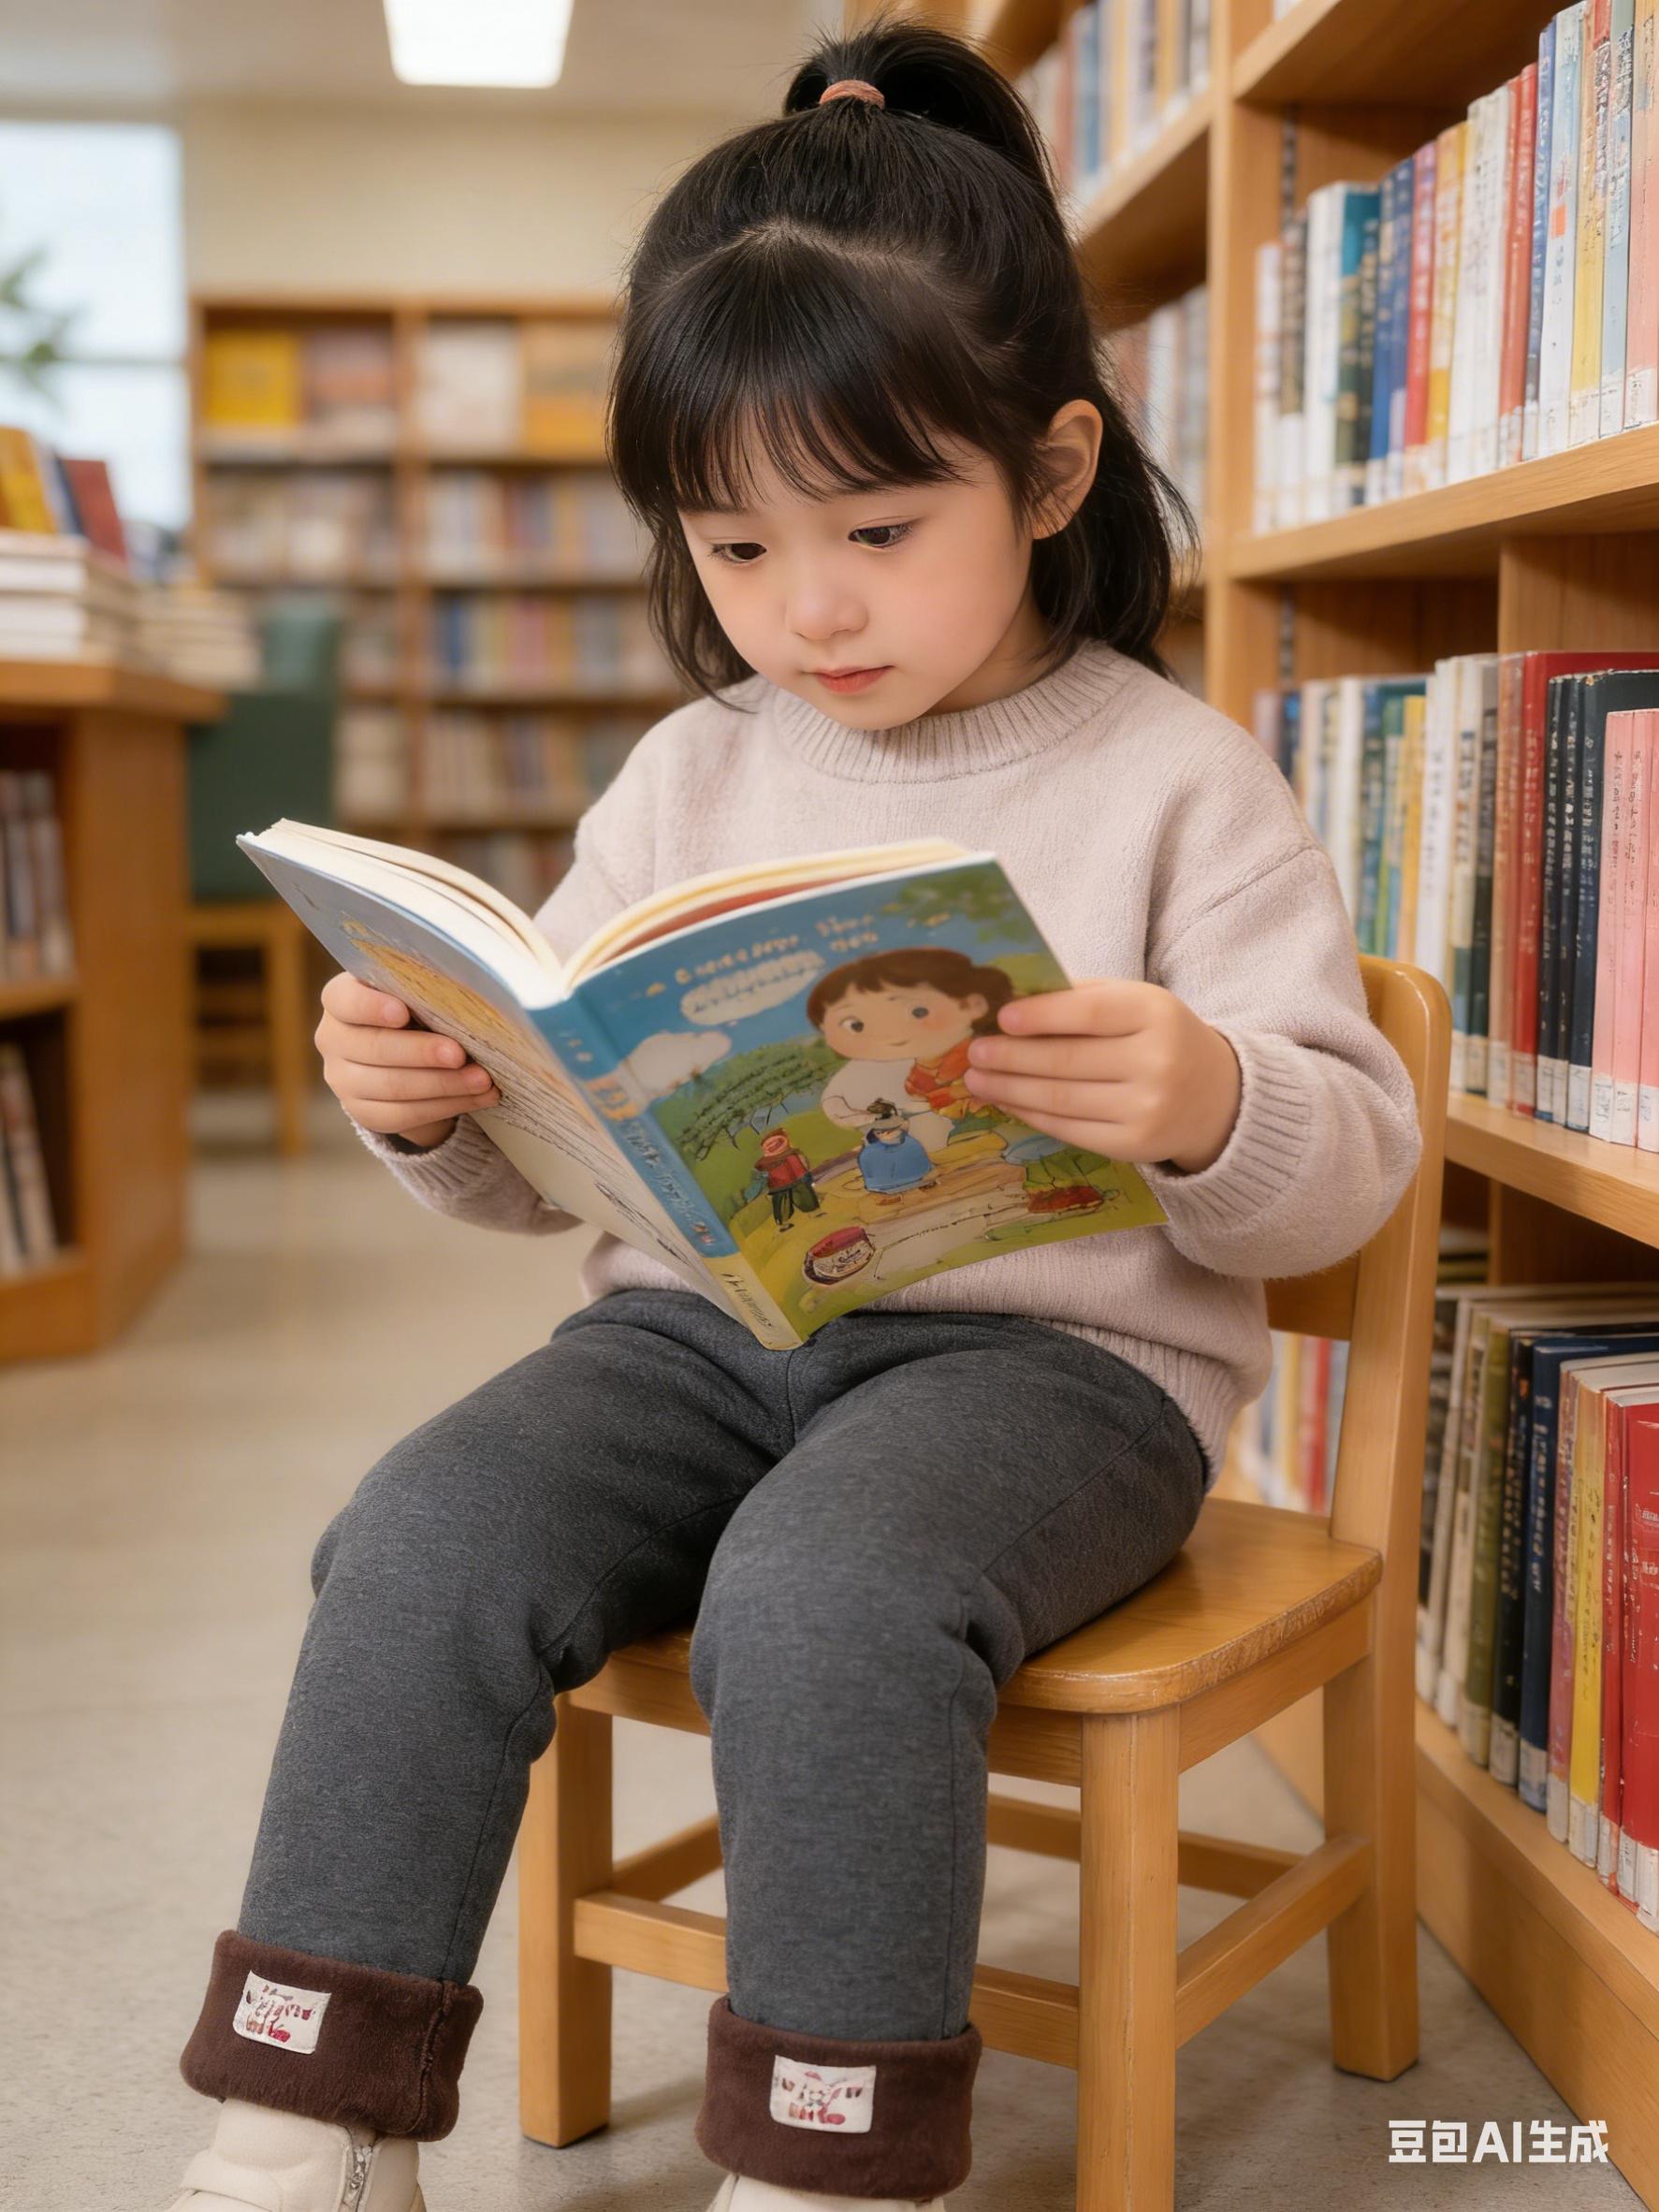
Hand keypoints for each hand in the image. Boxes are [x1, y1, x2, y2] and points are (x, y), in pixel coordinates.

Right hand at [314, 971, 500, 1148]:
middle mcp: (333, 1039)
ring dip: (444, 1084)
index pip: (344, 999)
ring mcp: (343, 1079)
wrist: (410, 1055)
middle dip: (422, 1053)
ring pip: (392, 1087)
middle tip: (459, 1054)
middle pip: (374, 1048)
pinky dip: (445, 1106)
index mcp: (340, 999)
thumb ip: (426, 992)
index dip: (371, 1007)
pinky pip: (403, 1115)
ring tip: (482, 1079)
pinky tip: (477, 1098)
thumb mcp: (417, 993)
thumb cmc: (417, 1009)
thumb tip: (467, 994)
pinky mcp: (363, 1112)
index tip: (402, 1012)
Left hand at [961, 980, 1240, 1171]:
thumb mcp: (1136, 1004)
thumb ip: (1082, 998)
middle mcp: (1156, 1063)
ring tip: (977, 1078)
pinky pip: (1069, 1129)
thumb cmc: (1159, 1038)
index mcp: (1155, 1014)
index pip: (1090, 1014)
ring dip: (1010, 1089)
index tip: (1001, 1019)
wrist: (1215, 1096)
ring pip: (1062, 1099)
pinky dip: (1031, 1114)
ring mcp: (1146, 1109)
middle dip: (1012, 1058)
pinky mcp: (1134, 1146)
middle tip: (974, 1052)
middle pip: (1068, 1061)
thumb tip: (1011, 1002)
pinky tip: (1007, 1100)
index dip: (1042, 1016)